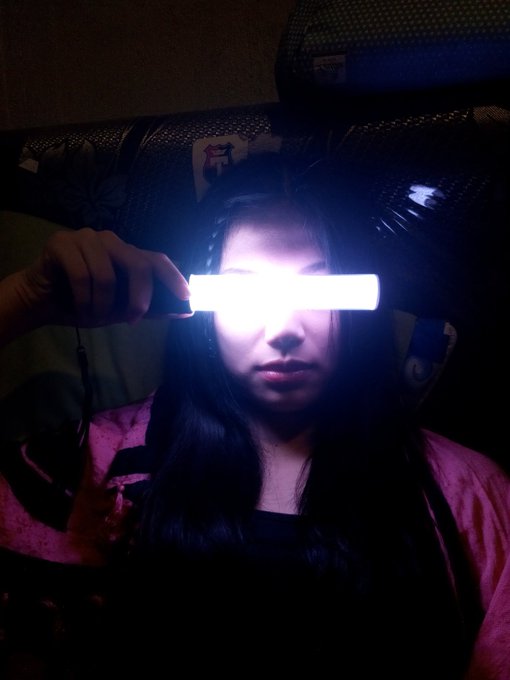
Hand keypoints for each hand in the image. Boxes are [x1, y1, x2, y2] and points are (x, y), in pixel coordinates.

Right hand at [17, 228, 191, 327]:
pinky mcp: (61, 242)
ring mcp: (85, 237)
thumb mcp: (120, 310)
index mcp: (126, 253)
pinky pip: (81, 273)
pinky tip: (79, 308)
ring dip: (102, 303)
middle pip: (137, 263)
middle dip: (139, 296)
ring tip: (93, 315)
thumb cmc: (82, 303)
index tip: (187, 297)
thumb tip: (184, 311)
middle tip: (133, 319)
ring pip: (106, 273)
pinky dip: (83, 299)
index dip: (173, 277)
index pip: (156, 259)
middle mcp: (110, 240)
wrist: (40, 303)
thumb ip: (149, 308)